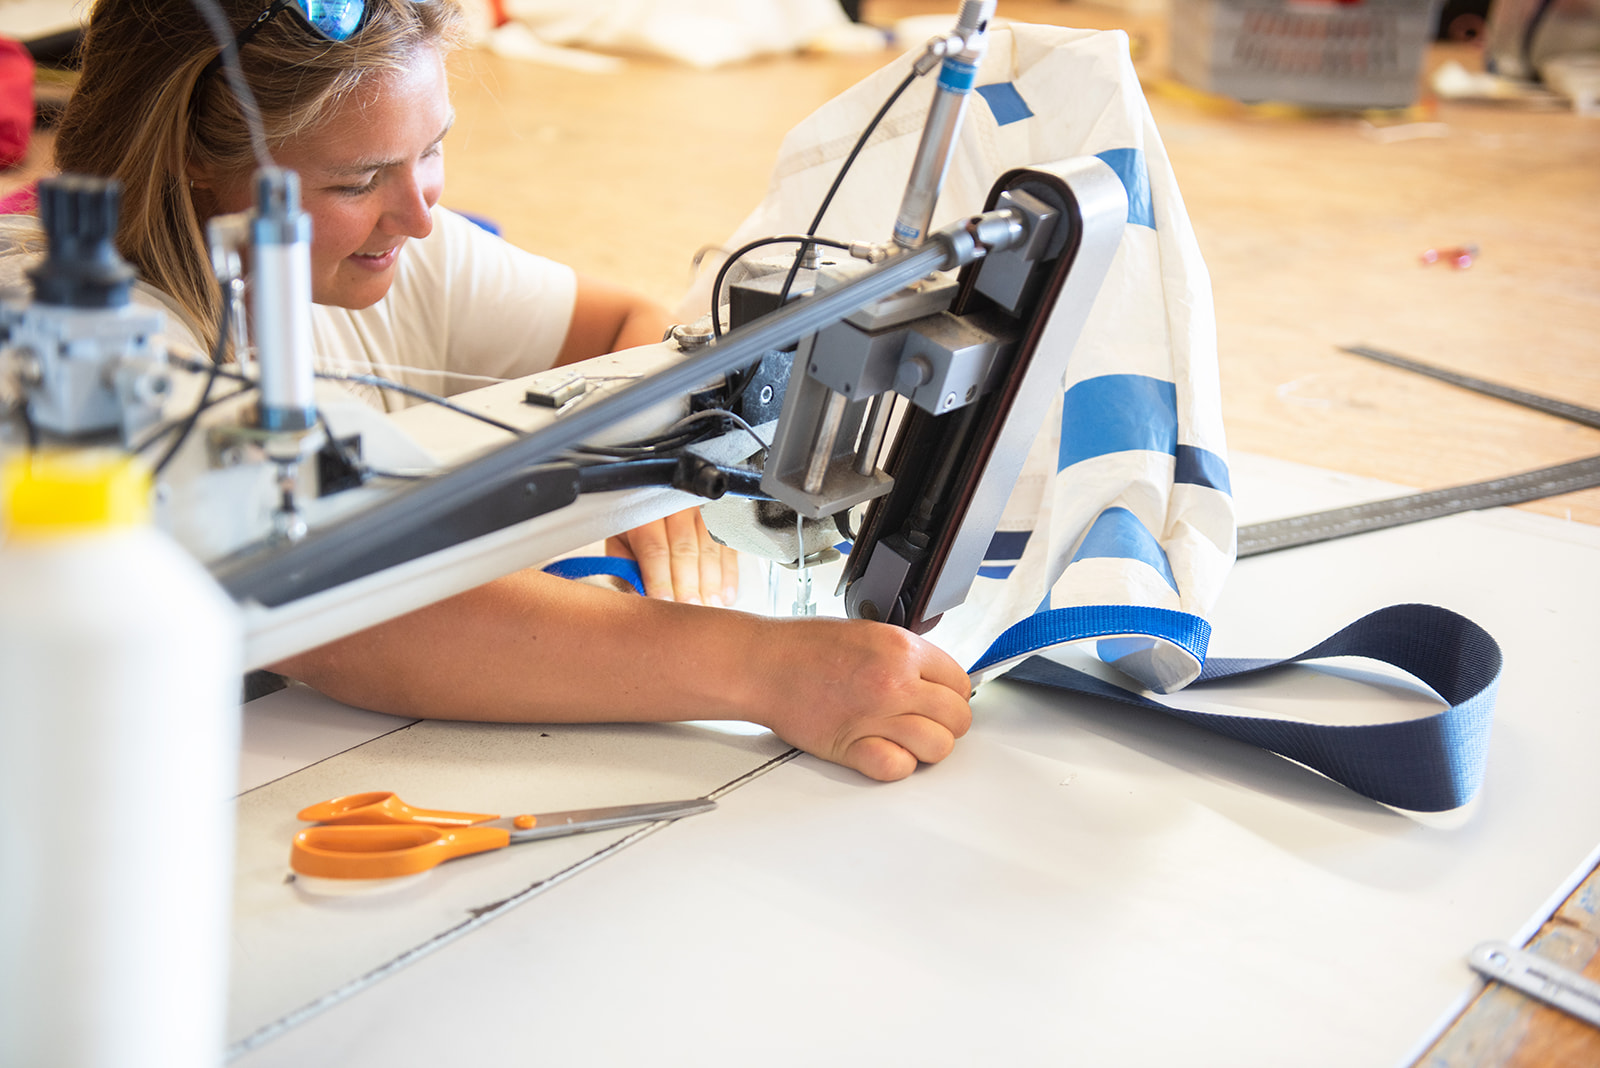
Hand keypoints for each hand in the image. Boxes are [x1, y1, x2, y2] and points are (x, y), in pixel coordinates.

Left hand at [607, 507, 739, 605]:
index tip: (665, 603)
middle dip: (688, 583)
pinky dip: (730, 574)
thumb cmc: (637, 533)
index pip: (654, 548)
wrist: (656, 505)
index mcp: (644, 512)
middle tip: (691, 609)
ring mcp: (702, 509)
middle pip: (684, 548)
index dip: (660, 578)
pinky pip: (729, 547)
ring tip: (710, 608)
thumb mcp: (620, 543)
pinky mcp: (723, 519)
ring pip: (710, 547)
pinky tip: (726, 596)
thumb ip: (623, 567)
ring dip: (711, 582)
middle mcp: (675, 506)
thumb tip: (635, 597)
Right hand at [748, 617, 972, 781]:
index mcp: (902, 649)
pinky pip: (899, 767)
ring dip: (926, 747)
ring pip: (938, 747)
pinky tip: (884, 750)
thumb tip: (934, 679)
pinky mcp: (852, 746)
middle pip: (957, 718)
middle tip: (925, 722)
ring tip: (906, 738)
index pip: (960, 682)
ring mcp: (875, 716)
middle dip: (946, 723)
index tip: (940, 700)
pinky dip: (897, 765)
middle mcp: (895, 682)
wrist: (764, 664)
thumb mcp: (869, 632)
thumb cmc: (805, 647)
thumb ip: (907, 657)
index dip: (952, 695)